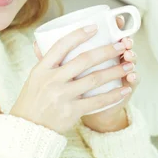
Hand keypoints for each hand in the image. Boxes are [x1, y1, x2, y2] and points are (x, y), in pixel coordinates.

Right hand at [10, 24, 134, 134]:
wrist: (28, 130)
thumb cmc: (32, 100)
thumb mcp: (34, 77)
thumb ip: (43, 61)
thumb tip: (40, 41)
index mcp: (42, 68)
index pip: (61, 45)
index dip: (79, 34)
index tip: (95, 27)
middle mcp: (52, 80)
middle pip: (84, 60)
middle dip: (106, 51)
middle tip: (122, 44)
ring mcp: (62, 96)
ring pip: (94, 79)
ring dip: (115, 71)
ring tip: (129, 65)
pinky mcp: (71, 111)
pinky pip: (97, 101)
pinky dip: (113, 95)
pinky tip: (125, 89)